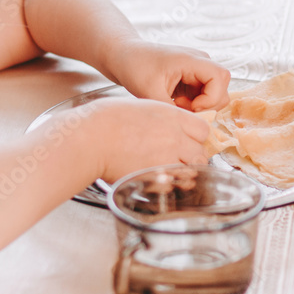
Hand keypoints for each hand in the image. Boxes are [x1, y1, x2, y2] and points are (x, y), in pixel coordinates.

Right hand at [70, 97, 209, 183]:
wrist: (91, 137)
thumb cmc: (106, 119)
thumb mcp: (140, 107)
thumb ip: (160, 118)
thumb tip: (165, 126)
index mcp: (171, 116)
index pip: (203, 130)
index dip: (196, 138)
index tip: (187, 142)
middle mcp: (175, 137)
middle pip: (201, 153)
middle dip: (192, 158)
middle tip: (178, 160)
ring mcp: (167, 158)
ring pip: (192, 172)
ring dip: (183, 174)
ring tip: (167, 172)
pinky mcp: (156, 177)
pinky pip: (173, 186)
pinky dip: (167, 186)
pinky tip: (155, 181)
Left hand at [106, 40, 230, 111]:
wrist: (126, 57)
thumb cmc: (135, 67)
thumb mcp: (149, 92)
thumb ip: (172, 110)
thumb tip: (187, 126)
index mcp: (191, 59)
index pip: (220, 77)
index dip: (211, 97)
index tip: (191, 106)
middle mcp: (200, 61)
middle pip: (222, 88)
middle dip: (207, 105)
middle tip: (181, 108)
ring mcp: (198, 69)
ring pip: (216, 94)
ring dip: (201, 106)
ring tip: (177, 105)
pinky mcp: (193, 78)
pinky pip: (205, 95)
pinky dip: (195, 104)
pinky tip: (176, 103)